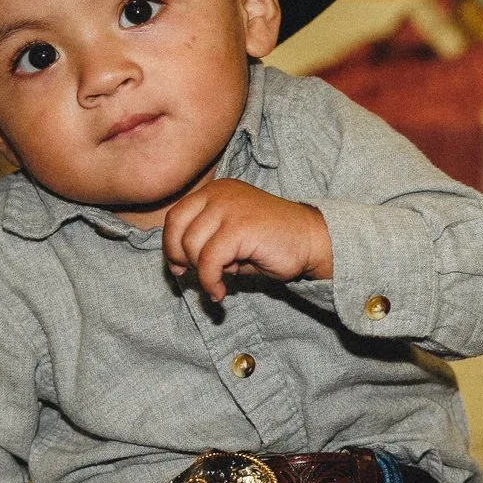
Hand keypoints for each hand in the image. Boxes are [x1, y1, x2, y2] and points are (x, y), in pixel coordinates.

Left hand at [162, 178, 333, 301]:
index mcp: (215, 191)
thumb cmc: (272, 242)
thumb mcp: (231, 236)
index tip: (180, 267)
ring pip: (192, 247)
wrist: (312, 240)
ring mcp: (229, 207)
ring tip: (225, 277)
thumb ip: (205, 241)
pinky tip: (221, 291)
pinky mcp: (239, 226)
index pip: (175, 217)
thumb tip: (177, 264)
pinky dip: (210, 282)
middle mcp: (219, 194)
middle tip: (205, 276)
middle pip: (178, 231)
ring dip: (203, 272)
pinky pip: (208, 261)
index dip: (171, 246)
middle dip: (185, 260)